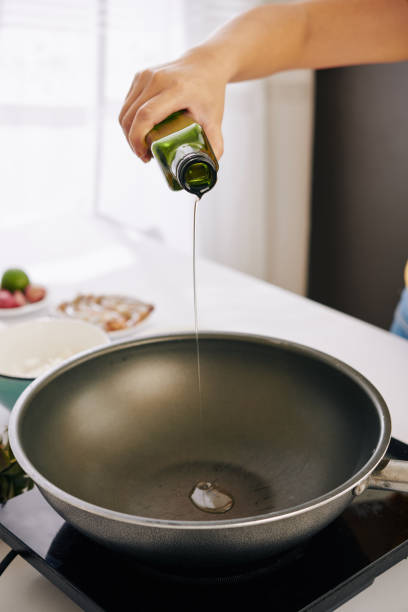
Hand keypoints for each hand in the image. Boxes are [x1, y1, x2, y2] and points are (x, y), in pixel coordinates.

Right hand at [118, 47, 227, 162]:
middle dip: (133, 141)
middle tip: (145, 156)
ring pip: (125, 111)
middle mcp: (157, 79)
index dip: (138, 138)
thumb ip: (215, 144)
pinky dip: (129, 121)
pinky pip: (127, 104)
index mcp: (177, 89)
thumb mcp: (215, 119)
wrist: (206, 64)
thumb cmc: (210, 93)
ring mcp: (146, 76)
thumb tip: (210, 167)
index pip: (146, 115)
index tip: (144, 155)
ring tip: (142, 146)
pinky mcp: (140, 76)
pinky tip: (140, 132)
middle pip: (132, 116)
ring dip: (129, 133)